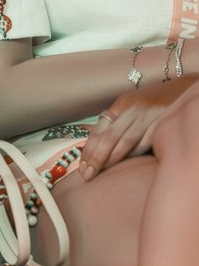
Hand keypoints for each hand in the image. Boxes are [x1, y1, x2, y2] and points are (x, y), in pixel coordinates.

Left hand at [79, 77, 197, 178]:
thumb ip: (115, 120)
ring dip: (112, 160)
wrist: (183, 91)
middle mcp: (133, 110)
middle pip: (109, 137)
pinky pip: (145, 143)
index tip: (81, 164)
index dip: (89, 148)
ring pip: (126, 142)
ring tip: (99, 172)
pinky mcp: (162, 124)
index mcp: (122, 104)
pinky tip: (125, 164)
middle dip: (96, 157)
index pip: (100, 129)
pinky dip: (134, 155)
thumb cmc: (153, 101)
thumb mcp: (131, 105)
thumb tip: (92, 137)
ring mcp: (148, 117)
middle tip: (86, 174)